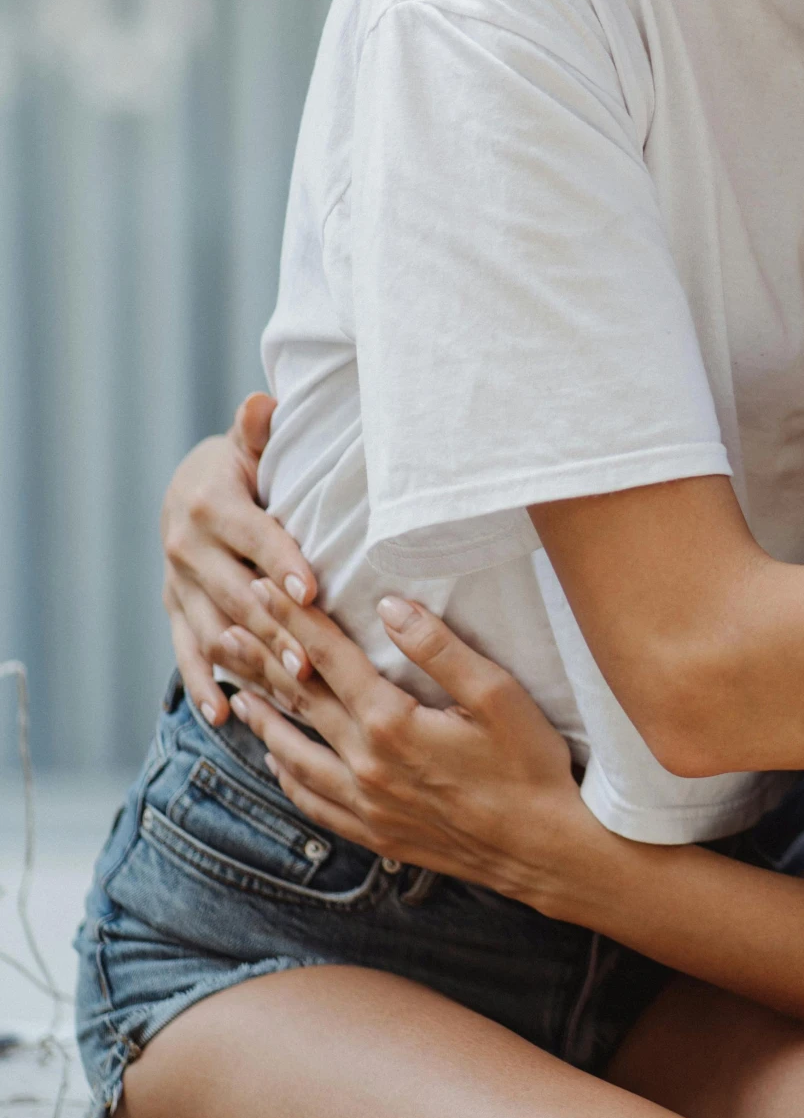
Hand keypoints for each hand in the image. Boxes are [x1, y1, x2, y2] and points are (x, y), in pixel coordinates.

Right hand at [161, 393, 316, 723]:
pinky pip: (187, 654)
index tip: (311, 591)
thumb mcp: (248, 445)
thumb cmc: (241, 466)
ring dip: (250, 664)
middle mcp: (187, 547)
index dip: (281, 562)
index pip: (252, 537)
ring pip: (215, 632)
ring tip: (289, 693)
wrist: (187, 488)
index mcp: (211, 505)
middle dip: (274, 628)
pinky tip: (226, 715)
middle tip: (314, 661)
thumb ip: (258, 431)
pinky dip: (203, 686)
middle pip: (236, 594)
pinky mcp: (175, 612)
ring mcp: (178, 585)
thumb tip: (264, 401)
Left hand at [230, 591, 596, 914]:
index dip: (293, 620)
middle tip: (222, 633)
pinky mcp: (376, 833)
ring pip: (294, 755)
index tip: (260, 589)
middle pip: (300, 701)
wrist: (546, 850)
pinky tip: (276, 762)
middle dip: (259, 661)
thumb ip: (439, 648)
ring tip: (234, 693)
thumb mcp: (498, 695)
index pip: (329, 659)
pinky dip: (286, 777)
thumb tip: (389, 606)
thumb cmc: (532, 766)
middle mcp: (366, 765)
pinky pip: (313, 803)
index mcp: (392, 723)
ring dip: (262, 720)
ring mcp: (367, 805)